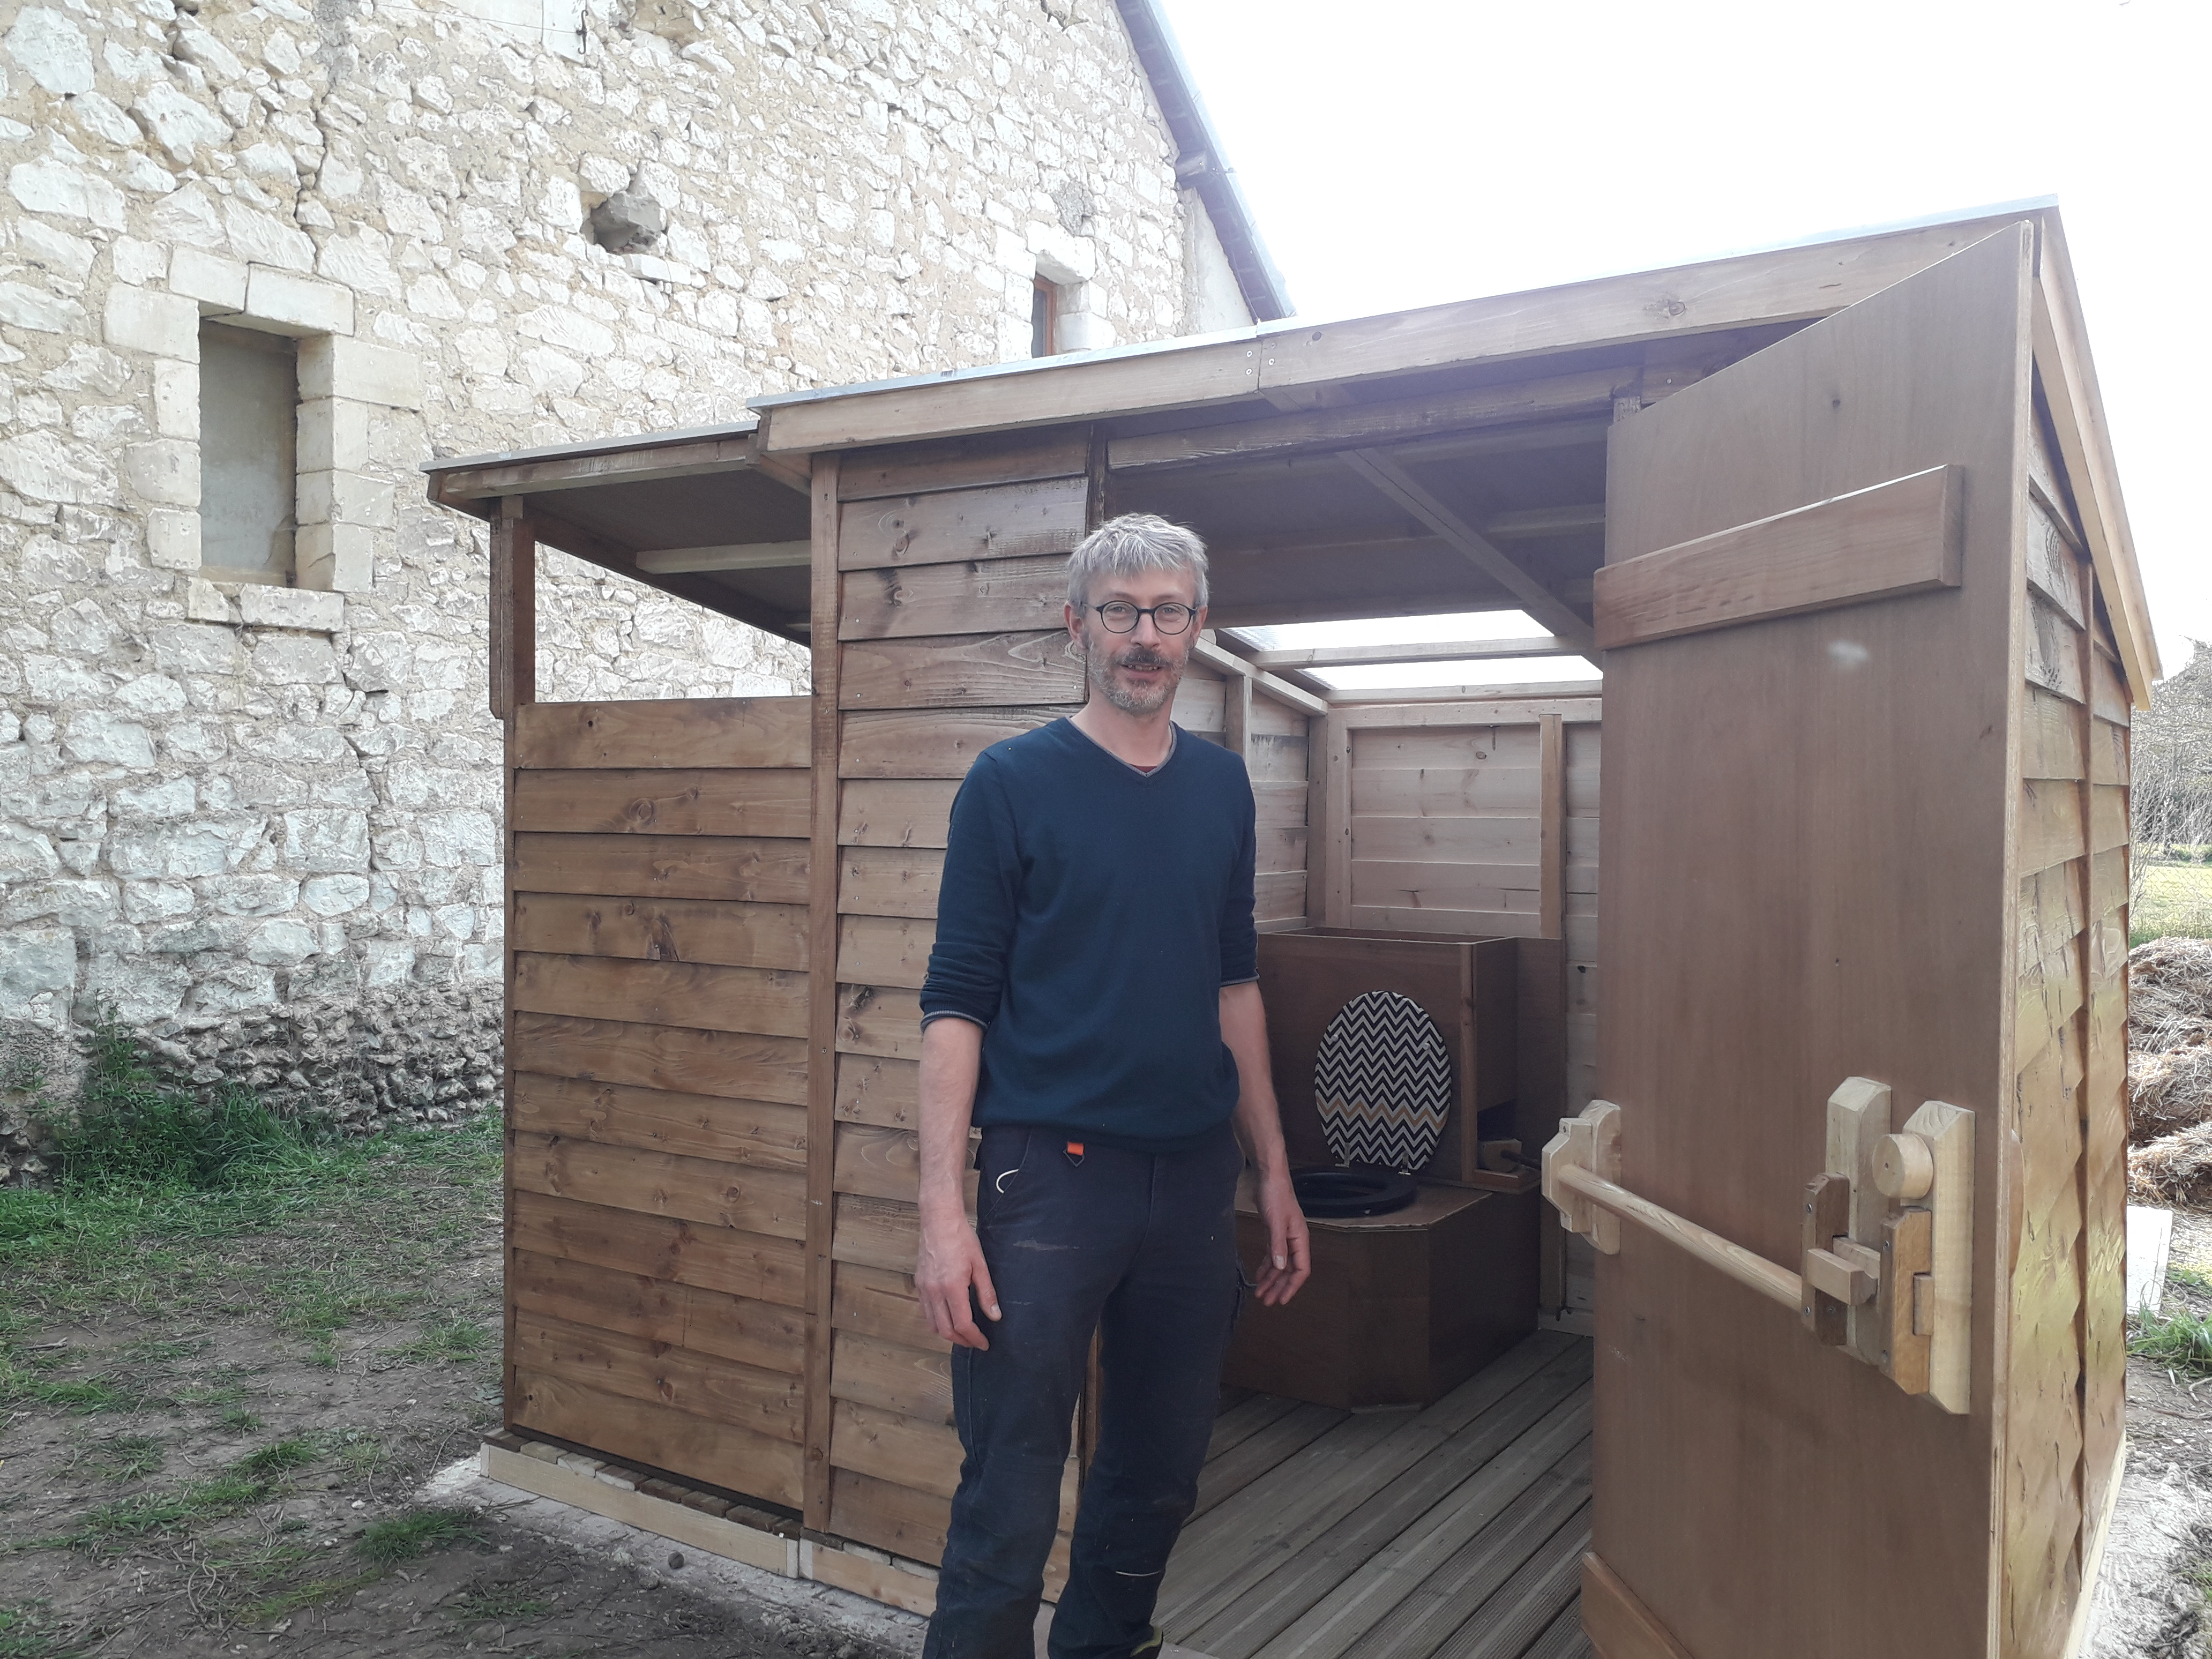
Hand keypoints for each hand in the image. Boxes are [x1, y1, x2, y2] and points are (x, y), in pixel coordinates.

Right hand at [916, 1212, 1000, 1349]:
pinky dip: (936, 1322)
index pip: (963, 1324)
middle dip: (962, 1340)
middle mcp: (934, 1291)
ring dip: (948, 1334)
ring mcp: (923, 1289)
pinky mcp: (918, 1284)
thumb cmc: (961, 1238)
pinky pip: (926, 1312)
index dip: (974, 1338)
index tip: (984, 1343)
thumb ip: (987, 1293)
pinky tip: (948, 1318)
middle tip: (975, 1342)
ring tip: (963, 1334)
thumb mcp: (980, 1265)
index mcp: (952, 1287)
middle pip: (945, 1330)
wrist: (939, 1220)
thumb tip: (995, 1316)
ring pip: (932, 1324)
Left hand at [1252, 1169, 1310, 1305]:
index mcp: (1300, 1238)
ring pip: (1280, 1265)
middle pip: (1289, 1270)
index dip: (1292, 1286)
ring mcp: (1284, 1237)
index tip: (1281, 1299)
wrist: (1268, 1176)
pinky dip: (1266, 1267)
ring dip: (1271, 1279)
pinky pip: (1272, 1255)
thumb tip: (1279, 1268)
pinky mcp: (1274, 1232)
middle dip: (1279, 1286)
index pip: (1301, 1269)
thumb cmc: (1275, 1195)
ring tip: (1261, 1293)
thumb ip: (1277, 1245)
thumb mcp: (1275, 1221)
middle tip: (1267, 1301)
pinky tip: (1259, 1276)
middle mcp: (1294, 1240)